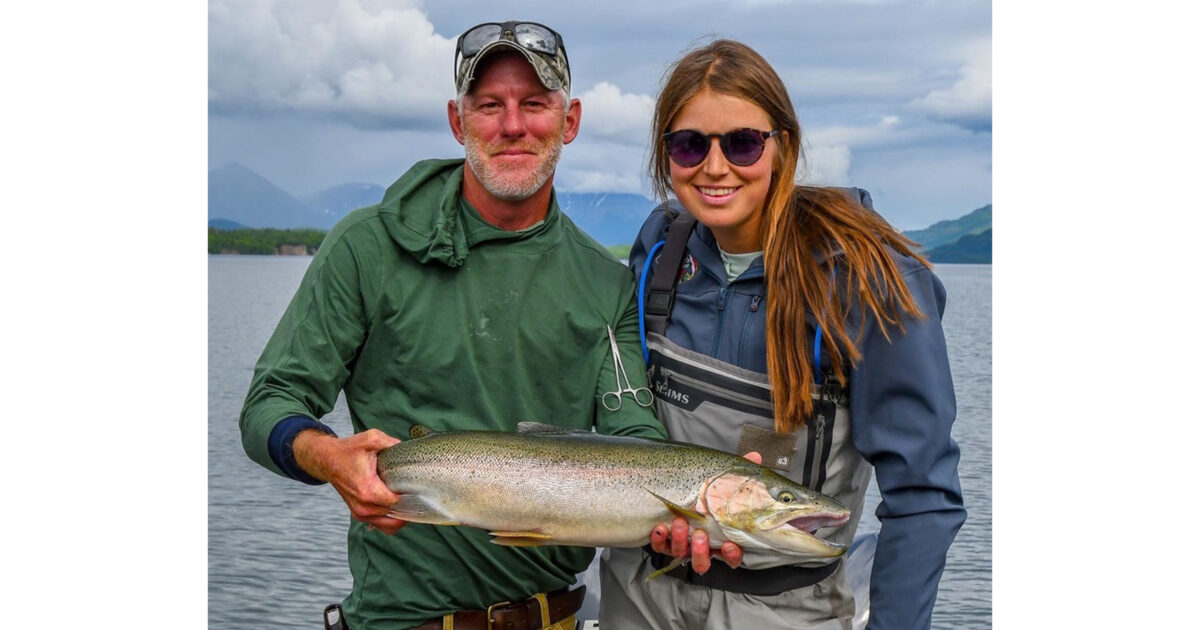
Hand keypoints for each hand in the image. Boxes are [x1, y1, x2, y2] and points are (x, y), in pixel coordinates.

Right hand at [293, 428, 405, 534]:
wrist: (327, 460)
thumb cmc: (348, 451)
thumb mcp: (371, 439)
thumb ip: (392, 443)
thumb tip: (408, 449)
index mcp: (368, 490)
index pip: (398, 503)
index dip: (411, 496)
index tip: (418, 487)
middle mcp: (363, 506)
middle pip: (396, 517)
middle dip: (409, 507)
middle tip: (416, 493)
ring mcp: (360, 513)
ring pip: (389, 526)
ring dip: (401, 515)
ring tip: (408, 500)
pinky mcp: (359, 515)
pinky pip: (381, 525)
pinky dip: (391, 519)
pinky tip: (397, 506)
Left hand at [648, 451, 762, 573]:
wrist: (676, 486)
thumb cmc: (707, 490)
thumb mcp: (724, 481)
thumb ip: (740, 473)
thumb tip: (756, 457)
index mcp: (721, 537)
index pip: (731, 556)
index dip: (731, 555)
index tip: (729, 545)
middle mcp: (701, 545)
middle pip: (703, 561)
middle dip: (701, 551)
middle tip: (700, 534)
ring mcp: (682, 544)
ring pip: (681, 554)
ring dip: (680, 541)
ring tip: (680, 522)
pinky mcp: (662, 541)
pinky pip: (659, 547)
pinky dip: (658, 540)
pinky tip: (659, 527)